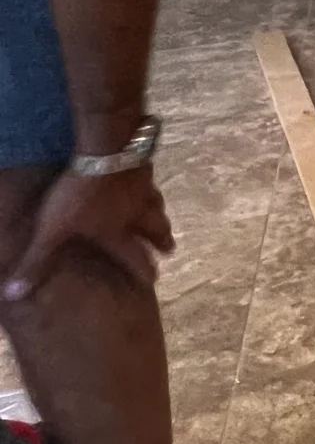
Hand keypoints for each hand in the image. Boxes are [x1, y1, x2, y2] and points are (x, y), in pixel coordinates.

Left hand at [1, 165, 175, 301]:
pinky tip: (147, 176)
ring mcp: (142, 187)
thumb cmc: (81, 194)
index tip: (155, 281)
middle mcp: (136, 213)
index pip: (134, 257)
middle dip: (162, 240)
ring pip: (156, 203)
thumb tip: (14, 294)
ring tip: (162, 213)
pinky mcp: (141, 163)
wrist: (107, 148)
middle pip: (154, 230)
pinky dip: (150, 182)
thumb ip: (37, 260)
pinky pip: (149, 176)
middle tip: (170, 249)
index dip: (144, 271)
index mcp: (117, 232)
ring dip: (159, 212)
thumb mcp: (53, 229)